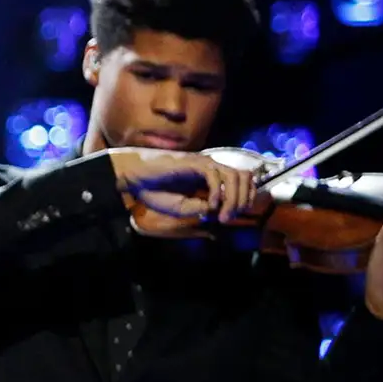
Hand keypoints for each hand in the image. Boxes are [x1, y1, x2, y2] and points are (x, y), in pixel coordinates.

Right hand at [109, 148, 265, 227]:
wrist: (137, 182)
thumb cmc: (156, 193)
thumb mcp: (182, 208)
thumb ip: (200, 209)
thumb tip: (217, 210)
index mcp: (212, 178)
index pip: (242, 181)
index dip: (245, 197)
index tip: (234, 215)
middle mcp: (212, 169)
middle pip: (244, 177)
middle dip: (242, 199)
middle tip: (229, 218)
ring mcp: (204, 164)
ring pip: (234, 176)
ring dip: (232, 198)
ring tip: (222, 215)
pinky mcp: (195, 163)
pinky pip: (215, 176)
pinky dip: (217, 192)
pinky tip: (209, 205)